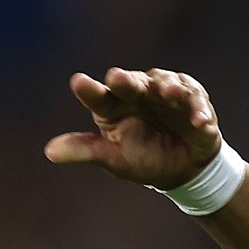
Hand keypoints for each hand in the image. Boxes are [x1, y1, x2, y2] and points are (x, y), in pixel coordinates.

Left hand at [44, 68, 221, 188]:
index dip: (89, 89)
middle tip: (118, 78)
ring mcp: (168, 96)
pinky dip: (199, 111)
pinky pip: (197, 103)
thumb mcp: (113, 158)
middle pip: (131, 83)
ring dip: (169, 89)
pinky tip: (199, 121)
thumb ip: (84, 150)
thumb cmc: (142, 159)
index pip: (98, 94)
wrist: (181, 170)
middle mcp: (139, 93)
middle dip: (127, 80)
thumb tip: (49, 152)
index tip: (77, 82)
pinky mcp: (196, 105)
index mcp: (114, 105)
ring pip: (168, 84)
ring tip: (167, 93)